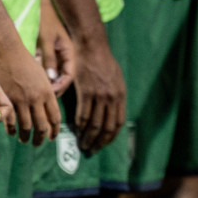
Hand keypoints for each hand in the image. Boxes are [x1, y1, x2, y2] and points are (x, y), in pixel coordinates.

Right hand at [0, 42, 60, 146]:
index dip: (54, 131)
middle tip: (37, 144)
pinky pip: (11, 121)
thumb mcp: (42, 76)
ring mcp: (22, 100)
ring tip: (24, 140)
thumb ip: (46, 93)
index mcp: (48, 92)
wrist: (7, 51)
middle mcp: (37, 98)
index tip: (52, 137)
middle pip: (42, 127)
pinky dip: (11, 129)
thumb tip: (47, 108)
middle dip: (40, 139)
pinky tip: (11, 131)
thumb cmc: (25, 61)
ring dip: (25, 137)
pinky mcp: (7, 99)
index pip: (55, 118)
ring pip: (26, 127)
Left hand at [35, 5, 74, 96]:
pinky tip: (32, 81)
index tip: (51, 92)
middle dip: (55, 89)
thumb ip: (49, 58)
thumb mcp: (46, 39)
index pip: (69, 75)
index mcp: (69, 53)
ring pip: (55, 76)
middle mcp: (65, 57)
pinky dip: (42, 76)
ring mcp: (57, 56)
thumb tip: (51, 78)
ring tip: (37, 92)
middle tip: (44, 97)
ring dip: (48, 84)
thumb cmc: (45, 20)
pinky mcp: (48, 55)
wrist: (41, 7)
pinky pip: (47, 70)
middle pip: (62, 78)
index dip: (62, 85)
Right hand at [69, 36, 125, 153]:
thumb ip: (116, 95)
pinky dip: (79, 125)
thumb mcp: (116, 78)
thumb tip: (113, 111)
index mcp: (120, 96)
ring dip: (88, 137)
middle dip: (99, 142)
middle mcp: (112, 98)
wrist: (92, 47)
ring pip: (94, 124)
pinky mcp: (86, 92)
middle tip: (92, 150)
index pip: (118, 123)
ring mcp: (99, 96)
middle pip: (107, 127)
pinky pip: (83, 114)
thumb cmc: (103, 61)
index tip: (104, 144)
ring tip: (83, 144)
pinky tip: (76, 130)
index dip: (111, 137)